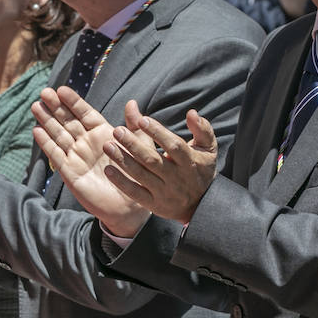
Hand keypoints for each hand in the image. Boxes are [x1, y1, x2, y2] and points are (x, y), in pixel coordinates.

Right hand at [31, 86, 150, 237]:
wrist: (128, 207)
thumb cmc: (135, 177)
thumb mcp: (139, 148)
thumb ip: (134, 127)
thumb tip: (131, 102)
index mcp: (103, 134)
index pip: (85, 113)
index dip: (73, 102)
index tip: (61, 89)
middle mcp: (87, 143)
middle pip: (68, 121)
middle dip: (56, 107)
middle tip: (44, 92)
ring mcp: (76, 156)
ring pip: (58, 135)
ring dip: (47, 121)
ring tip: (36, 106)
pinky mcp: (69, 171)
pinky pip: (56, 155)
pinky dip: (46, 143)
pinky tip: (37, 131)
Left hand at [100, 100, 217, 225]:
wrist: (201, 205)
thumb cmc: (202, 170)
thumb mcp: (209, 149)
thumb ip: (202, 129)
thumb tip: (191, 112)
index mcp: (190, 162)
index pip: (173, 145)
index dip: (157, 132)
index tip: (142, 119)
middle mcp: (176, 178)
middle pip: (152, 160)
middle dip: (133, 145)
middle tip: (117, 131)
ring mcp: (164, 192)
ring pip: (141, 175)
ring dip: (123, 160)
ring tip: (108, 146)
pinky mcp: (154, 204)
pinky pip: (135, 193)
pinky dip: (121, 182)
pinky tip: (108, 170)